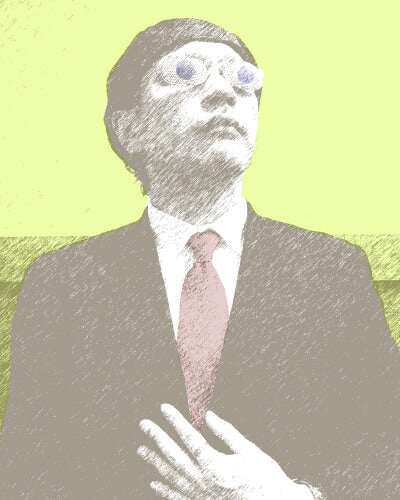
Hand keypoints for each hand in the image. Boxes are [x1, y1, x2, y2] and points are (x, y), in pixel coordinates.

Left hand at [137, 404, 309, 498]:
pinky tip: (153, 482)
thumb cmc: (265, 479)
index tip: (164, 408)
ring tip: (141, 450)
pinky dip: (164, 489)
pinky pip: (177, 497)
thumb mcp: (250, 451)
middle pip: (174, 456)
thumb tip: (208, 416)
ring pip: (171, 476)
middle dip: (157, 438)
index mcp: (216, 465)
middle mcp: (204, 481)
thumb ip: (227, 433)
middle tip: (144, 425)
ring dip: (155, 462)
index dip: (175, 421)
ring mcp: (200, 495)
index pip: (189, 438)